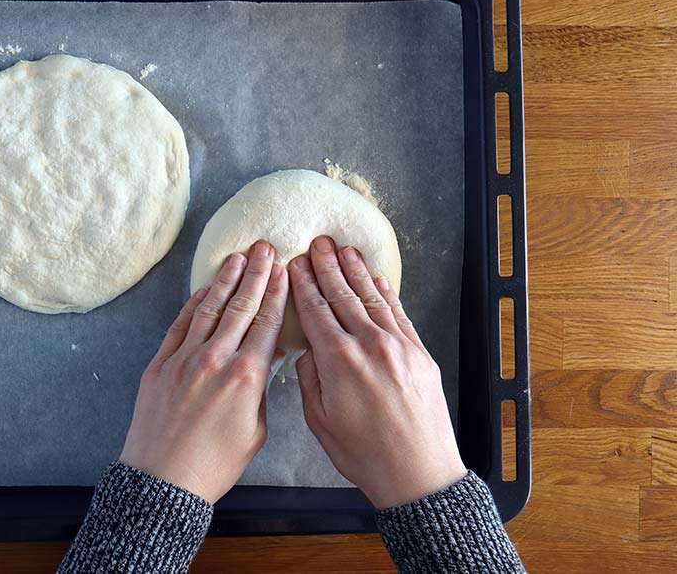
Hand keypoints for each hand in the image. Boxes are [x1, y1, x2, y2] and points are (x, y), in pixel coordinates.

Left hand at [120, 240, 288, 502]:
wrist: (163, 480)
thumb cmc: (215, 464)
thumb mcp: (255, 429)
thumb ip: (263, 388)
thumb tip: (270, 355)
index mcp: (246, 376)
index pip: (266, 322)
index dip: (276, 291)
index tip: (284, 268)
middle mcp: (215, 359)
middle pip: (240, 306)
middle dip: (255, 273)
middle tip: (265, 247)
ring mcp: (184, 358)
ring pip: (209, 308)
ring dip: (225, 279)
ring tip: (237, 257)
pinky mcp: (160, 364)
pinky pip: (180, 325)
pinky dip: (194, 303)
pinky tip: (205, 288)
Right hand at [288, 236, 465, 508]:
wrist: (417, 472)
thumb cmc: (364, 453)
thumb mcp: (319, 420)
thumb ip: (309, 378)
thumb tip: (307, 349)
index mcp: (338, 361)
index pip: (315, 310)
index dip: (303, 283)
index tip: (295, 263)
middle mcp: (369, 345)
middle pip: (343, 295)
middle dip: (328, 267)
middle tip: (318, 243)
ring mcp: (398, 346)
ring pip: (372, 299)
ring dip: (357, 272)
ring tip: (345, 250)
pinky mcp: (419, 354)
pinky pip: (399, 314)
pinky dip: (386, 293)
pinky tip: (378, 279)